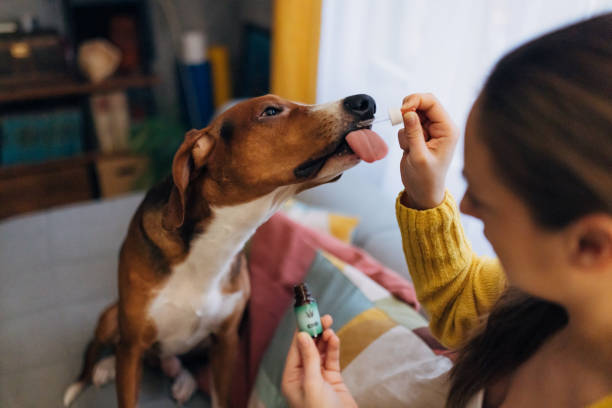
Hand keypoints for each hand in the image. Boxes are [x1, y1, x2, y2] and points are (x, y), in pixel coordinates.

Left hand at [282, 315, 356, 407]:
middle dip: (314, 331)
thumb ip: (309, 359)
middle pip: (308, 348)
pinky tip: (334, 338)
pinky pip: (331, 359)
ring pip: (320, 351)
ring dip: (325, 337)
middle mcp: (303, 377)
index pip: (295, 350)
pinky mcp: (333, 380)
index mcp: (291, 379)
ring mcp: (319, 377)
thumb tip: (302, 336)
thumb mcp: (313, 384)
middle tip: (322, 316)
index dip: (301, 331)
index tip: (306, 315)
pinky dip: (333, 348)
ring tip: (329, 323)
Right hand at [398, 93, 458, 208]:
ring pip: (412, 115)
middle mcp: (441, 127)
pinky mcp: (420, 136)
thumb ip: (413, 133)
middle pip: (422, 104)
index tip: (402, 110)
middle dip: (408, 113)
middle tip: (399, 123)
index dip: (415, 101)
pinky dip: (403, 136)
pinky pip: (407, 126)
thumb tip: (407, 112)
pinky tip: (408, 150)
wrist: (422, 193)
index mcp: (447, 130)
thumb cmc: (426, 179)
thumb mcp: (419, 157)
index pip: (432, 102)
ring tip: (409, 147)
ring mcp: (430, 131)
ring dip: (405, 128)